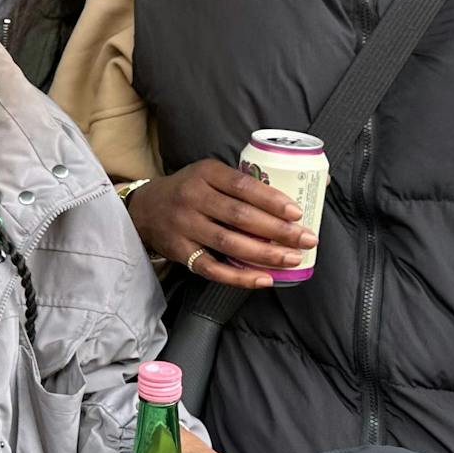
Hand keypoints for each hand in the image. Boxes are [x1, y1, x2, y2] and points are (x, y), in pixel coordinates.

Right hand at [126, 160, 316, 289]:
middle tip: (306, 239)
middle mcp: (193, 198)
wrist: (146, 209)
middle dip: (277, 230)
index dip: (271, 200)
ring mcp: (184, 226)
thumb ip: (245, 181)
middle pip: (239, 216)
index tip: (297, 212)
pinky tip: (263, 279)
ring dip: (264, 254)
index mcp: (206, 173)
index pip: (242, 185)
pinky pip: (213, 268)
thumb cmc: (190, 190)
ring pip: (229, 243)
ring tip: (292, 259)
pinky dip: (239, 277)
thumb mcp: (210, 174)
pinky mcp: (180, 251)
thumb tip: (307, 184)